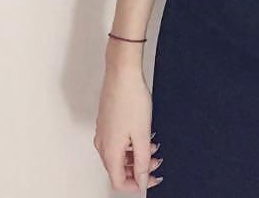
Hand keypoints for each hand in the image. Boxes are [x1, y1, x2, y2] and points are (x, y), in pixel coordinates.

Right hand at [93, 68, 163, 190]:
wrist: (122, 72)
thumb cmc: (130, 98)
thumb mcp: (142, 135)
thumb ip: (142, 161)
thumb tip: (142, 180)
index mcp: (109, 151)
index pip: (119, 182)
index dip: (137, 185)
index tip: (151, 179)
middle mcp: (102, 144)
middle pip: (118, 169)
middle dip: (139, 169)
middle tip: (156, 162)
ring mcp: (103, 131)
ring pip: (118, 155)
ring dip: (136, 155)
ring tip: (153, 145)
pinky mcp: (107, 121)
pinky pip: (117, 141)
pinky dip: (131, 143)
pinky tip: (143, 133)